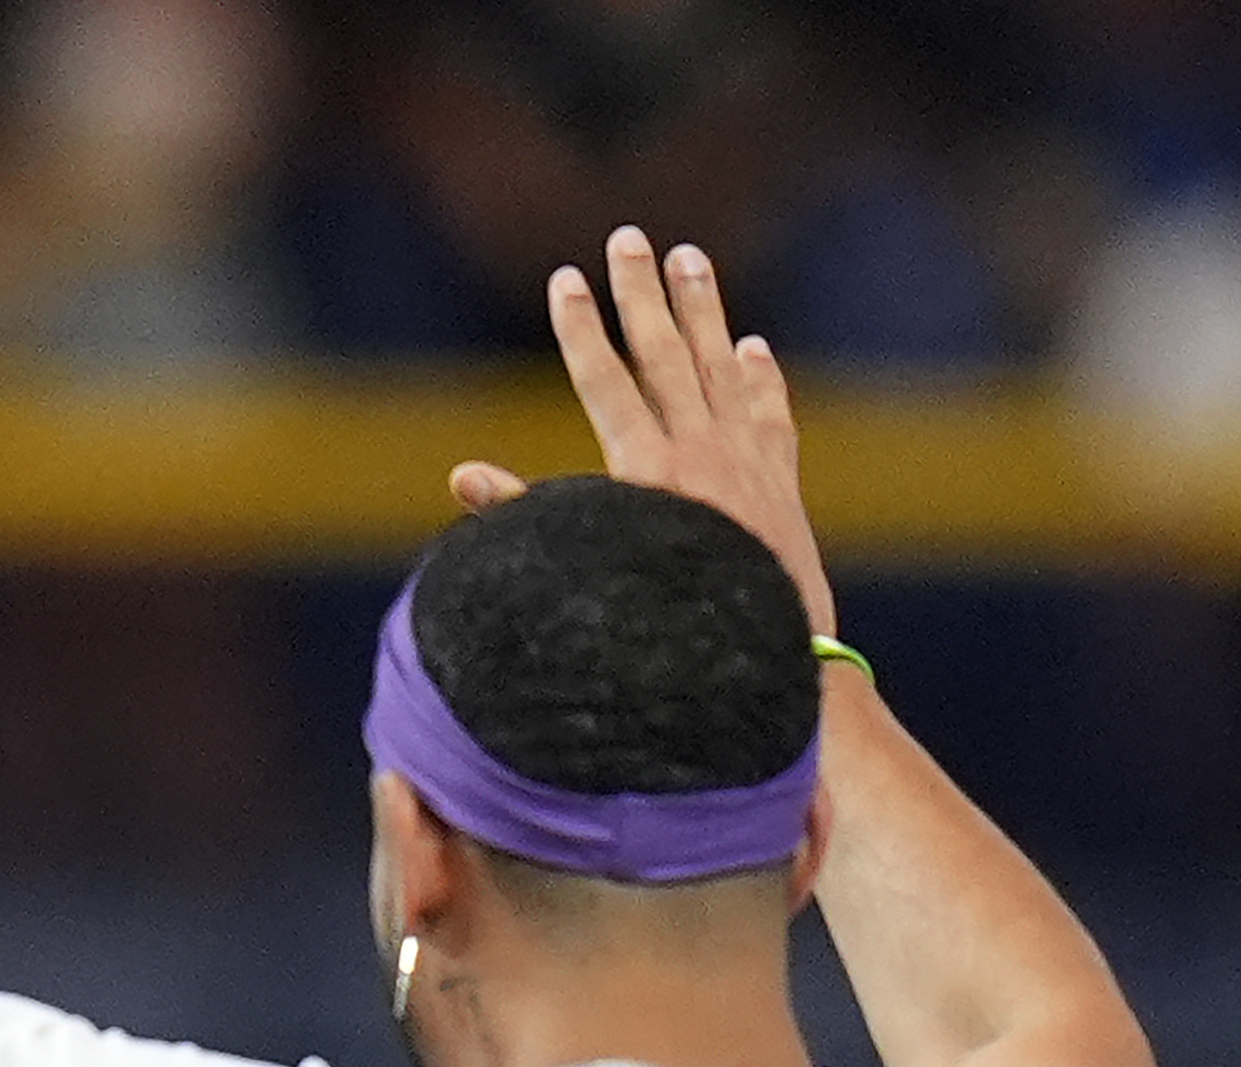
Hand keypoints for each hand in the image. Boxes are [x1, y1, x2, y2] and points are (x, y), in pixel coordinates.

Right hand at [449, 225, 837, 640]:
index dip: (581, 327)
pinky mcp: (779, 484)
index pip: (606, 379)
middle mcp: (702, 451)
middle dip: (642, 293)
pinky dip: (761, 379)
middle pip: (666, 353)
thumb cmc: (665, 622)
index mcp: (649, 470)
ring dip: (705, 309)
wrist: (765, 653)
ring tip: (690, 258)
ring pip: (722, 367)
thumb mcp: (590, 568)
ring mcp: (747, 461)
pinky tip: (751, 348)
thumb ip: (526, 515)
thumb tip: (461, 478)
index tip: (566, 278)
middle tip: (628, 239)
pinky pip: (770, 415)